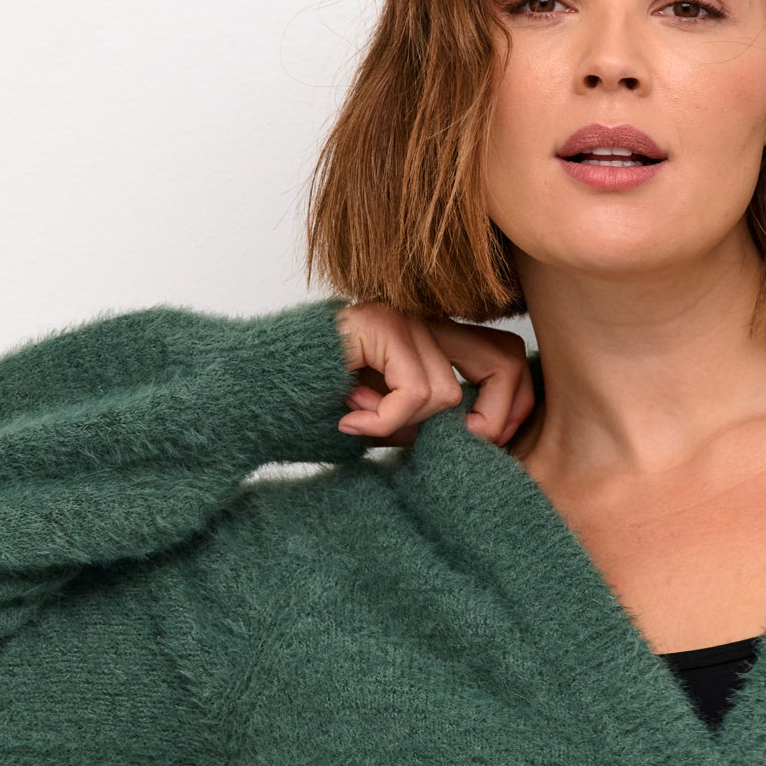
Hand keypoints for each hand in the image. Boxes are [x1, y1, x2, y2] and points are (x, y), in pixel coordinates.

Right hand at [334, 303, 534, 447]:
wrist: (253, 389)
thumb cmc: (314, 408)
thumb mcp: (390, 422)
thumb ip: (431, 423)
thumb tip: (483, 438)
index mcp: (433, 339)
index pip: (504, 356)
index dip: (512, 403)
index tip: (493, 443)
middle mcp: (425, 321)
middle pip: (504, 357)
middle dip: (492, 417)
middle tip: (454, 448)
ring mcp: (403, 317)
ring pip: (446, 393)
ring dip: (405, 428)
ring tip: (363, 423)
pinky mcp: (380, 324)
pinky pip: (412, 392)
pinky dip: (384, 421)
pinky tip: (348, 420)